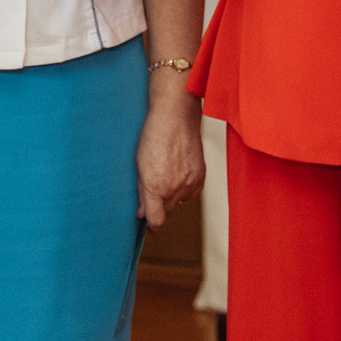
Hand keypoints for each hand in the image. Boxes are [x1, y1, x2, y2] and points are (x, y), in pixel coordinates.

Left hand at [135, 81, 203, 229]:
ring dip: (173, 195)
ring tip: (167, 171)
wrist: (176, 116)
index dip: (151, 225)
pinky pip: (192, 192)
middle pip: (167, 211)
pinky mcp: (201, 176)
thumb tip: (142, 214)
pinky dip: (186, 187)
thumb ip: (142, 193)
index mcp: (156, 187)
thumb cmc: (153, 136)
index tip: (148, 223)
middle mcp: (174, 189)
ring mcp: (190, 183)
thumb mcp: (139, 165)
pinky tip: (179, 171)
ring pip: (180, 202)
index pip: (156, 221)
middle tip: (154, 184)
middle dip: (160, 204)